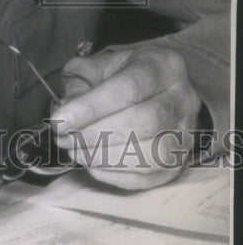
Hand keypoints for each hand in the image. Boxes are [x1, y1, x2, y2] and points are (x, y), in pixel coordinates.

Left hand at [50, 46, 201, 189]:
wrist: (156, 92)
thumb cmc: (122, 76)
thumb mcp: (98, 66)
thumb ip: (79, 83)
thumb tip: (66, 111)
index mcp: (163, 66)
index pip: (128, 88)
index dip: (90, 108)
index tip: (59, 121)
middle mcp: (183, 100)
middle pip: (142, 122)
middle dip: (95, 134)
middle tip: (64, 138)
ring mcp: (186, 135)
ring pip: (148, 155)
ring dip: (102, 157)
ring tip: (75, 150)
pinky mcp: (178, 165)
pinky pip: (147, 178)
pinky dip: (113, 174)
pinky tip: (92, 163)